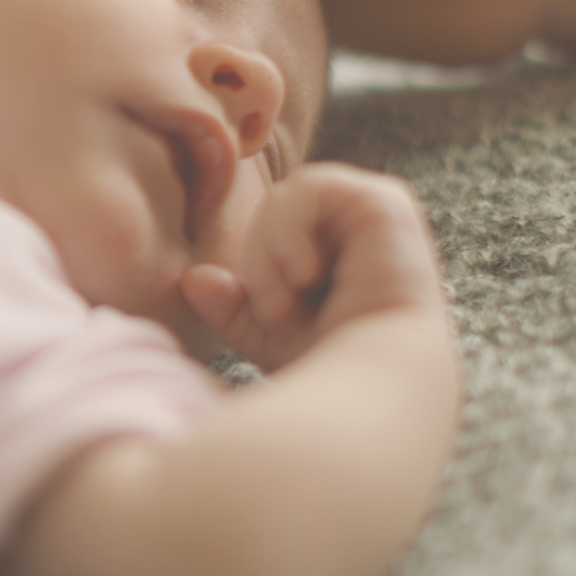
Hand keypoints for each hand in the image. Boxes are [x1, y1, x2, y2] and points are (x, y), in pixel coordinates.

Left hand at [180, 163, 445, 371]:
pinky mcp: (383, 202)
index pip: (272, 225)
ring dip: (271, 251)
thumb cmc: (326, 367)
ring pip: (285, 198)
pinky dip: (289, 231)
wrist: (369, 389)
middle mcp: (359, 226)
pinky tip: (304, 274)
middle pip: (272, 209)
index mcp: (339, 249)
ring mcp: (373, 211)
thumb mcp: (266, 334)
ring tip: (286, 301)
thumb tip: (192, 279)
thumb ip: (231, 305)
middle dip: (260, 262)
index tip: (272, 316)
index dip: (259, 267)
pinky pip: (309, 187)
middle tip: (275, 312)